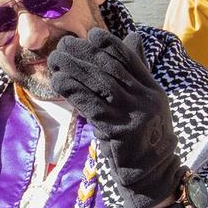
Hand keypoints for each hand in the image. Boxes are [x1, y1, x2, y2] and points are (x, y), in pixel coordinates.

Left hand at [45, 29, 183, 207]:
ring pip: (100, 84)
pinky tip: (58, 82)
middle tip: (62, 46)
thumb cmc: (140, 134)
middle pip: (111, 68)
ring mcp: (134, 115)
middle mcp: (147, 99)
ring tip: (55, 60)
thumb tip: (133, 36)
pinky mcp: (119, 131)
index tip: (89, 35)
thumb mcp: (144, 99)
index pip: (130, 58)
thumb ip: (136, 71)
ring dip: (74, 69)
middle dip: (84, 54)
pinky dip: (73, 91)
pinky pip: (91, 105)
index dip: (108, 43)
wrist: (149, 171)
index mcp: (153, 88)